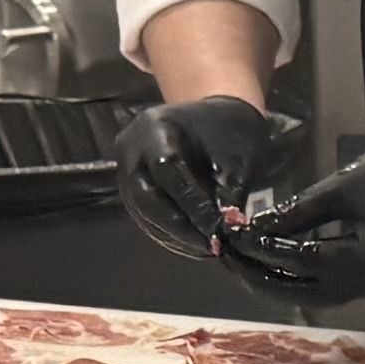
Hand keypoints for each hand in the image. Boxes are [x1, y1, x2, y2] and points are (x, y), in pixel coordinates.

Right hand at [114, 94, 290, 264]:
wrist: (211, 114)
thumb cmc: (228, 129)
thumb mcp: (238, 153)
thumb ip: (231, 189)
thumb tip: (229, 227)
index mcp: (155, 127)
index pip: (167, 170)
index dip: (192, 204)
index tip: (218, 230)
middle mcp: (131, 149)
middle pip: (146, 197)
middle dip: (180, 227)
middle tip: (211, 247)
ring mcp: (126, 170)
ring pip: (144, 213)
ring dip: (176, 236)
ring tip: (207, 249)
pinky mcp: (131, 189)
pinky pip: (145, 217)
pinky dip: (171, 234)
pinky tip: (195, 244)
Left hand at [229, 116, 364, 297]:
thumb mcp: (347, 184)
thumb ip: (301, 211)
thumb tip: (257, 227)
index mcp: (362, 263)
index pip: (291, 263)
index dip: (254, 247)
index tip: (227, 231)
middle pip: (300, 292)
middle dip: (259, 273)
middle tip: (227, 252)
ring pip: (317, 291)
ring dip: (281, 275)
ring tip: (248, 254)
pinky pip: (337, 280)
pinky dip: (307, 270)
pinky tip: (288, 251)